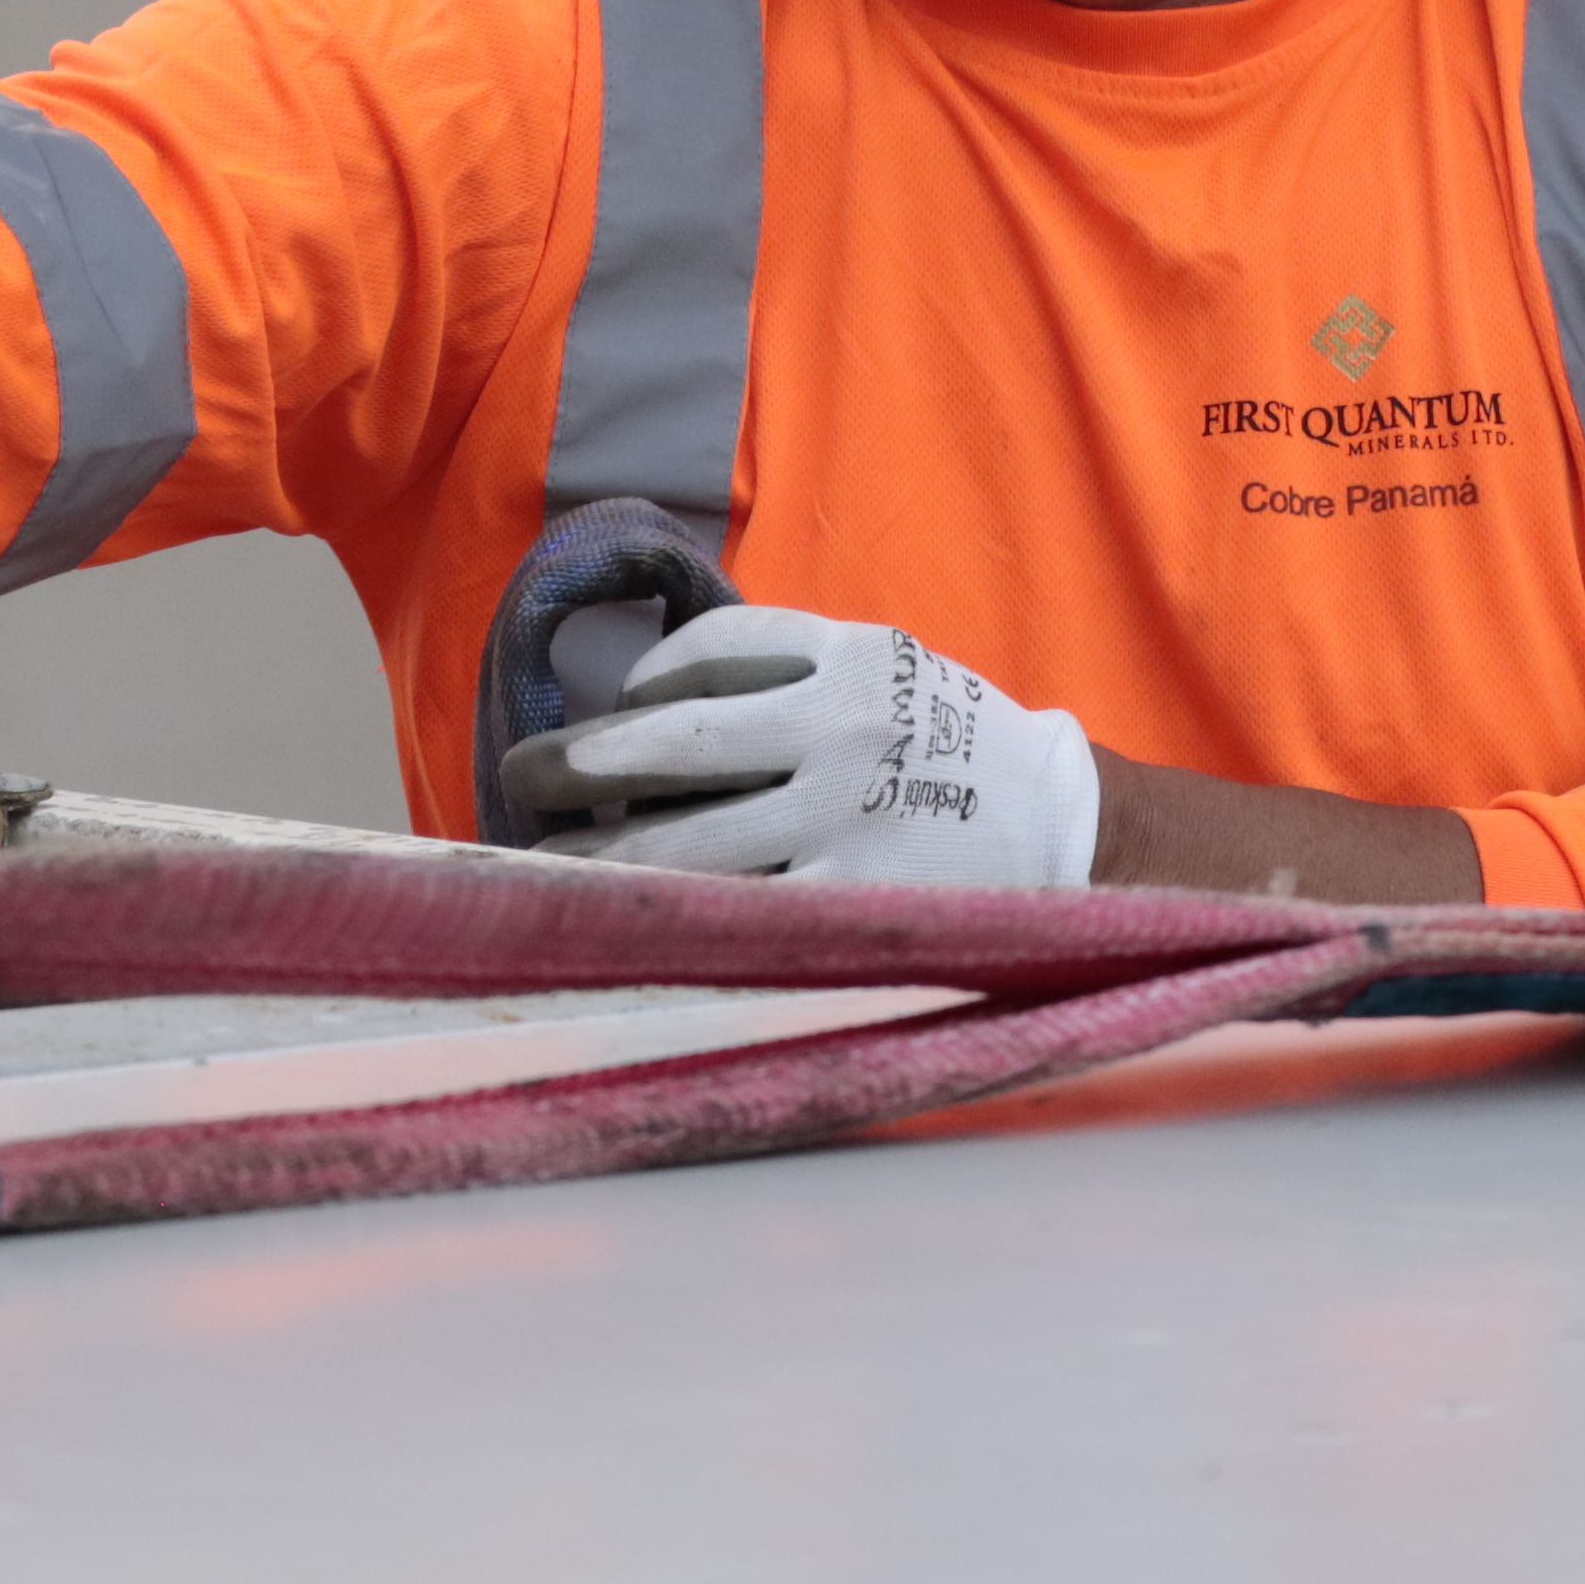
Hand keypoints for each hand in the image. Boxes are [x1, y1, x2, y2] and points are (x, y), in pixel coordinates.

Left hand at [495, 603, 1096, 888]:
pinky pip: (740, 914)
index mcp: (850, 659)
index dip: (640, 683)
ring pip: (685, 844)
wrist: (1068, 828)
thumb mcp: (887, 667)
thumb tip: (646, 689)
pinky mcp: (856, 904)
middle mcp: (840, 732)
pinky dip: (673, 919)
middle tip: (516, 773)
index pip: (707, 655)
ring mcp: (845, 823)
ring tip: (537, 865)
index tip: (612, 711)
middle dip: (577, 763)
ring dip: (596, 857)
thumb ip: (786, 664)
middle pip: (669, 743)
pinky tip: (624, 928)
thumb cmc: (950, 746)